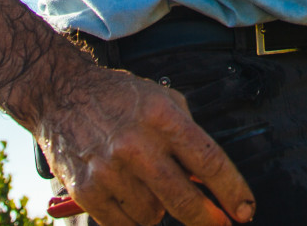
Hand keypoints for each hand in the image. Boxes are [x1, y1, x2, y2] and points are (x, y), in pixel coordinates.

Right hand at [38, 64, 254, 225]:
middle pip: (184, 200)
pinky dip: (131, 217)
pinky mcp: (86, 190)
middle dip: (208, 219)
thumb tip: (208, 178)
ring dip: (158, 209)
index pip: (209, 162)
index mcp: (163, 118)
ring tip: (146, 185)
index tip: (244, 209)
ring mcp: (110, 170)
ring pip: (153, 215)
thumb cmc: (117, 97)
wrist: (61, 94)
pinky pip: (122, 224)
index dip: (232, 191)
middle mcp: (138, 145)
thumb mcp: (162, 99)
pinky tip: (127, 196)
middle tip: (219, 224)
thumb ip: (187, 134)